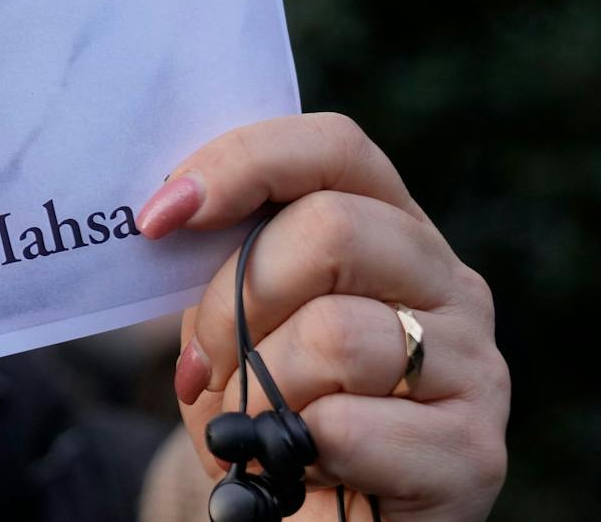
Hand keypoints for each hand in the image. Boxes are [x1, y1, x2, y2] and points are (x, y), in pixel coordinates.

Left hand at [137, 113, 508, 520]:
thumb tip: (169, 211)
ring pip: (338, 334)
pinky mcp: (474, 451)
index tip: (157, 218)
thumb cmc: (263, 404)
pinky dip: (299, 448)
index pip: (334, 148)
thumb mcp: (230, 318)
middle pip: (332, 230)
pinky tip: (303, 466)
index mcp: (389, 226)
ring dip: (263, 388)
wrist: (299, 519)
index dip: (241, 164)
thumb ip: (218, 257)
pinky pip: (352, 425)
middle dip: (235, 300)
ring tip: (255, 423)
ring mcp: (474, 364)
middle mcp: (446, 282)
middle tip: (207, 362)